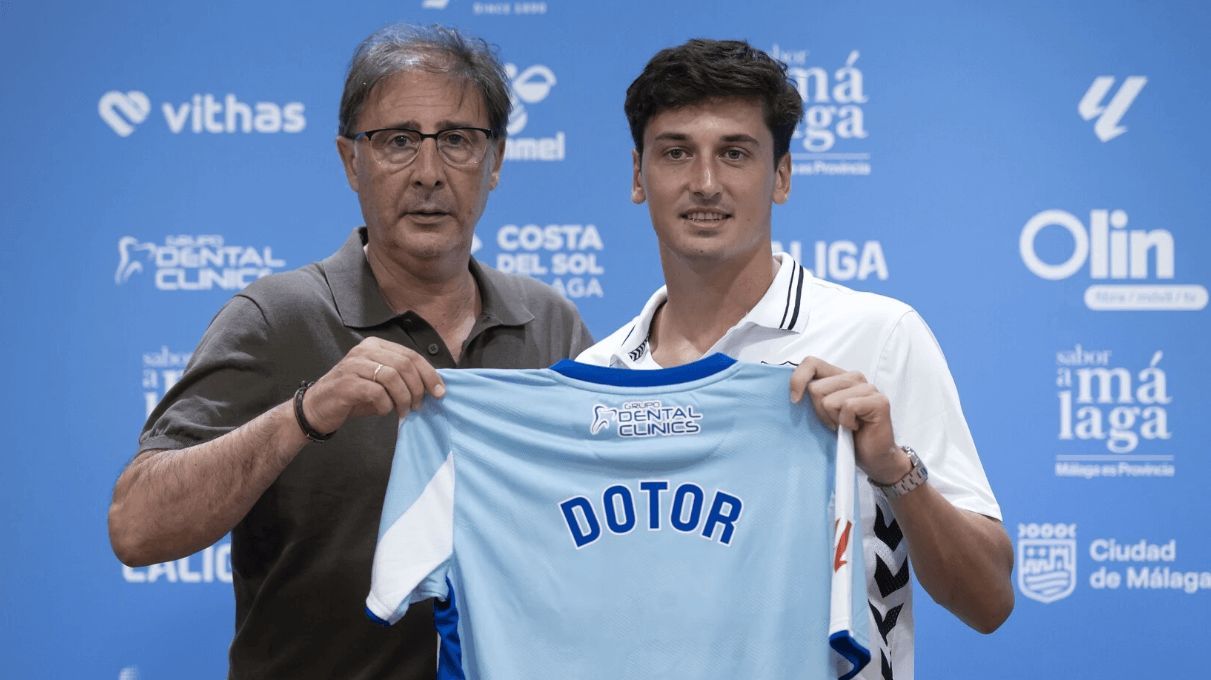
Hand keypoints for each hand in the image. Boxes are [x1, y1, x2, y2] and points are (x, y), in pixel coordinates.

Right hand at [302, 337, 444, 433]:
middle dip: (418, 388)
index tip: (439, 392)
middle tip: (419, 406)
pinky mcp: (346, 383)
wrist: (318, 407)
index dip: (429, 374)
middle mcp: (364, 350)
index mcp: (376, 345)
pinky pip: (377, 392)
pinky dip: (386, 404)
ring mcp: (354, 365)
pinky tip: (384, 411)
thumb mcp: (381, 383)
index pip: (411, 355)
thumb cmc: (354, 396)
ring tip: (403, 412)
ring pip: (393, 377)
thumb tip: (434, 387)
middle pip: (405, 365)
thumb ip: (403, 379)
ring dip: (404, 398)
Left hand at [789, 356, 907, 483]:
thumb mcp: (821, 413)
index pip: (811, 363)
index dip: (798, 379)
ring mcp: (868, 388)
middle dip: (818, 412)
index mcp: (838, 376)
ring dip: (833, 420)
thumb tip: (791, 395)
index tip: (795, 401)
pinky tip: (856, 428)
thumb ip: (811, 398)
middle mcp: (854, 377)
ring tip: (845, 426)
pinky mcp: (879, 401)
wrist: (873, 457)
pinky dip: (846, 423)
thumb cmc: (845, 436)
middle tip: (833, 423)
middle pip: (816, 388)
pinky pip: (848, 407)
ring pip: (830, 400)